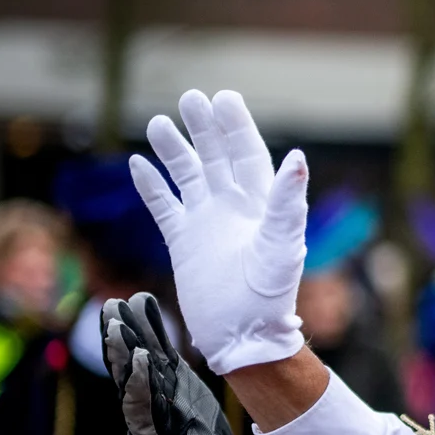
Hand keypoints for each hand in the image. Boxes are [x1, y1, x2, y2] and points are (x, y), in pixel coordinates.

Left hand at [101, 293, 244, 434]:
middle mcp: (146, 409)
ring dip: (127, 331)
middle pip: (129, 376)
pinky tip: (143, 302)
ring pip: (136, 359)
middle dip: (121, 349)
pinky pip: (155, 351)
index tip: (143, 357)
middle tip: (113, 318)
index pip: (141, 404)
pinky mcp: (167, 381)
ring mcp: (155, 392)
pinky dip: (149, 328)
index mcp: (153, 433)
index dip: (140, 382)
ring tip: (118, 302)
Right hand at [130, 90, 308, 374]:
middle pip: (216, 157)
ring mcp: (207, 223)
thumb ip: (286, 202)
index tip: (222, 98)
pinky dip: (152, 186)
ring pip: (187, 176)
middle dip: (204, 129)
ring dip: (174, 151)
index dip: (236, 126)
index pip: (248, 154)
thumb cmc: (271, 294)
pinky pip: (164, 207)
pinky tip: (138, 164)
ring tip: (159, 124)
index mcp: (262, 203)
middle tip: (190, 99)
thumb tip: (297, 158)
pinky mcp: (182, 242)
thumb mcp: (281, 245)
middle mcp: (234, 207)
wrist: (243, 336)